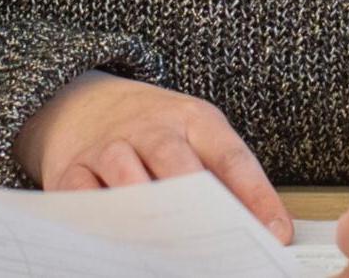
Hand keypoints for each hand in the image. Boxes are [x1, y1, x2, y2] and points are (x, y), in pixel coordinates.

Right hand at [10, 72, 291, 242]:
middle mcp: (151, 128)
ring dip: (146, 209)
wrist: (85, 103)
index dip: (256, 195)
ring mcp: (109, 146)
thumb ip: (227, 177)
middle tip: (216, 243)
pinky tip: (114, 239)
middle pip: (176, 161)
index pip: (231, 156)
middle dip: (197, 203)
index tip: (276, 234)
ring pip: (126, 173)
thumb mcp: (197, 136)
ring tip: (168, 245)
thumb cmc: (155, 132)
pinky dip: (95, 215)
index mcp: (194, 120)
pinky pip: (81, 194)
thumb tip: (265, 231)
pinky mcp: (72, 168)